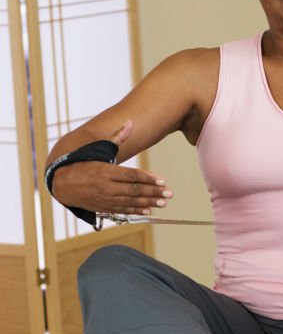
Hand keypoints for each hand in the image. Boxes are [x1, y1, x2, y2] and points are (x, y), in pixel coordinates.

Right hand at [50, 121, 173, 214]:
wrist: (62, 184)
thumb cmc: (84, 163)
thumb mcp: (99, 150)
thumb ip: (117, 138)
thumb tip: (130, 123)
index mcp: (106, 171)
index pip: (131, 175)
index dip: (148, 178)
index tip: (162, 180)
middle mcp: (106, 186)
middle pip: (134, 190)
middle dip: (153, 192)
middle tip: (169, 193)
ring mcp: (105, 198)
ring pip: (131, 201)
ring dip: (148, 202)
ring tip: (163, 202)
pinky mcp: (104, 207)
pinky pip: (122, 210)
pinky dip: (136, 210)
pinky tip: (148, 209)